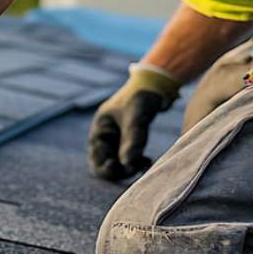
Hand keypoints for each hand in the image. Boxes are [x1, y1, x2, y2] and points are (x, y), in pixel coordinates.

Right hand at [88, 64, 181, 180]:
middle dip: (119, 170)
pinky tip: (146, 159)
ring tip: (144, 163)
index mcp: (101, 128)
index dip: (107, 168)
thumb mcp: (137, 118)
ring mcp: (116, 137)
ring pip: (117, 162)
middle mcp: (105, 135)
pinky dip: (134, 161)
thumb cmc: (142, 97)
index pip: (97, 157)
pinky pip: (126, 157)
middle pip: (105, 163)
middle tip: (136, 169)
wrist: (155, 83)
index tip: (123, 169)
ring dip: (128, 167)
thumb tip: (128, 166)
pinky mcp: (127, 138)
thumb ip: (132, 141)